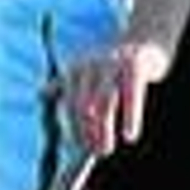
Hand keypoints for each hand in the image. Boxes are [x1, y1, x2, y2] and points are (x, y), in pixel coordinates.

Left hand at [61, 39, 172, 157]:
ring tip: (105, 150)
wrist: (149, 36)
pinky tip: (130, 135)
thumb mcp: (88, 69)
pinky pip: (131, 96)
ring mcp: (114, 62)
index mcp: (77, 66)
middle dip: (86, 131)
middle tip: (93, 152)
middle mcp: (92, 63)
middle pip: (84, 105)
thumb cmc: (116, 61)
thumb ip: (65, 82)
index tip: (77, 148)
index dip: (73, 126)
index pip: (69, 102)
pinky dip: (131, 117)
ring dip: (103, 129)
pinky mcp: (136, 65)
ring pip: (104, 102)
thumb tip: (40, 93)